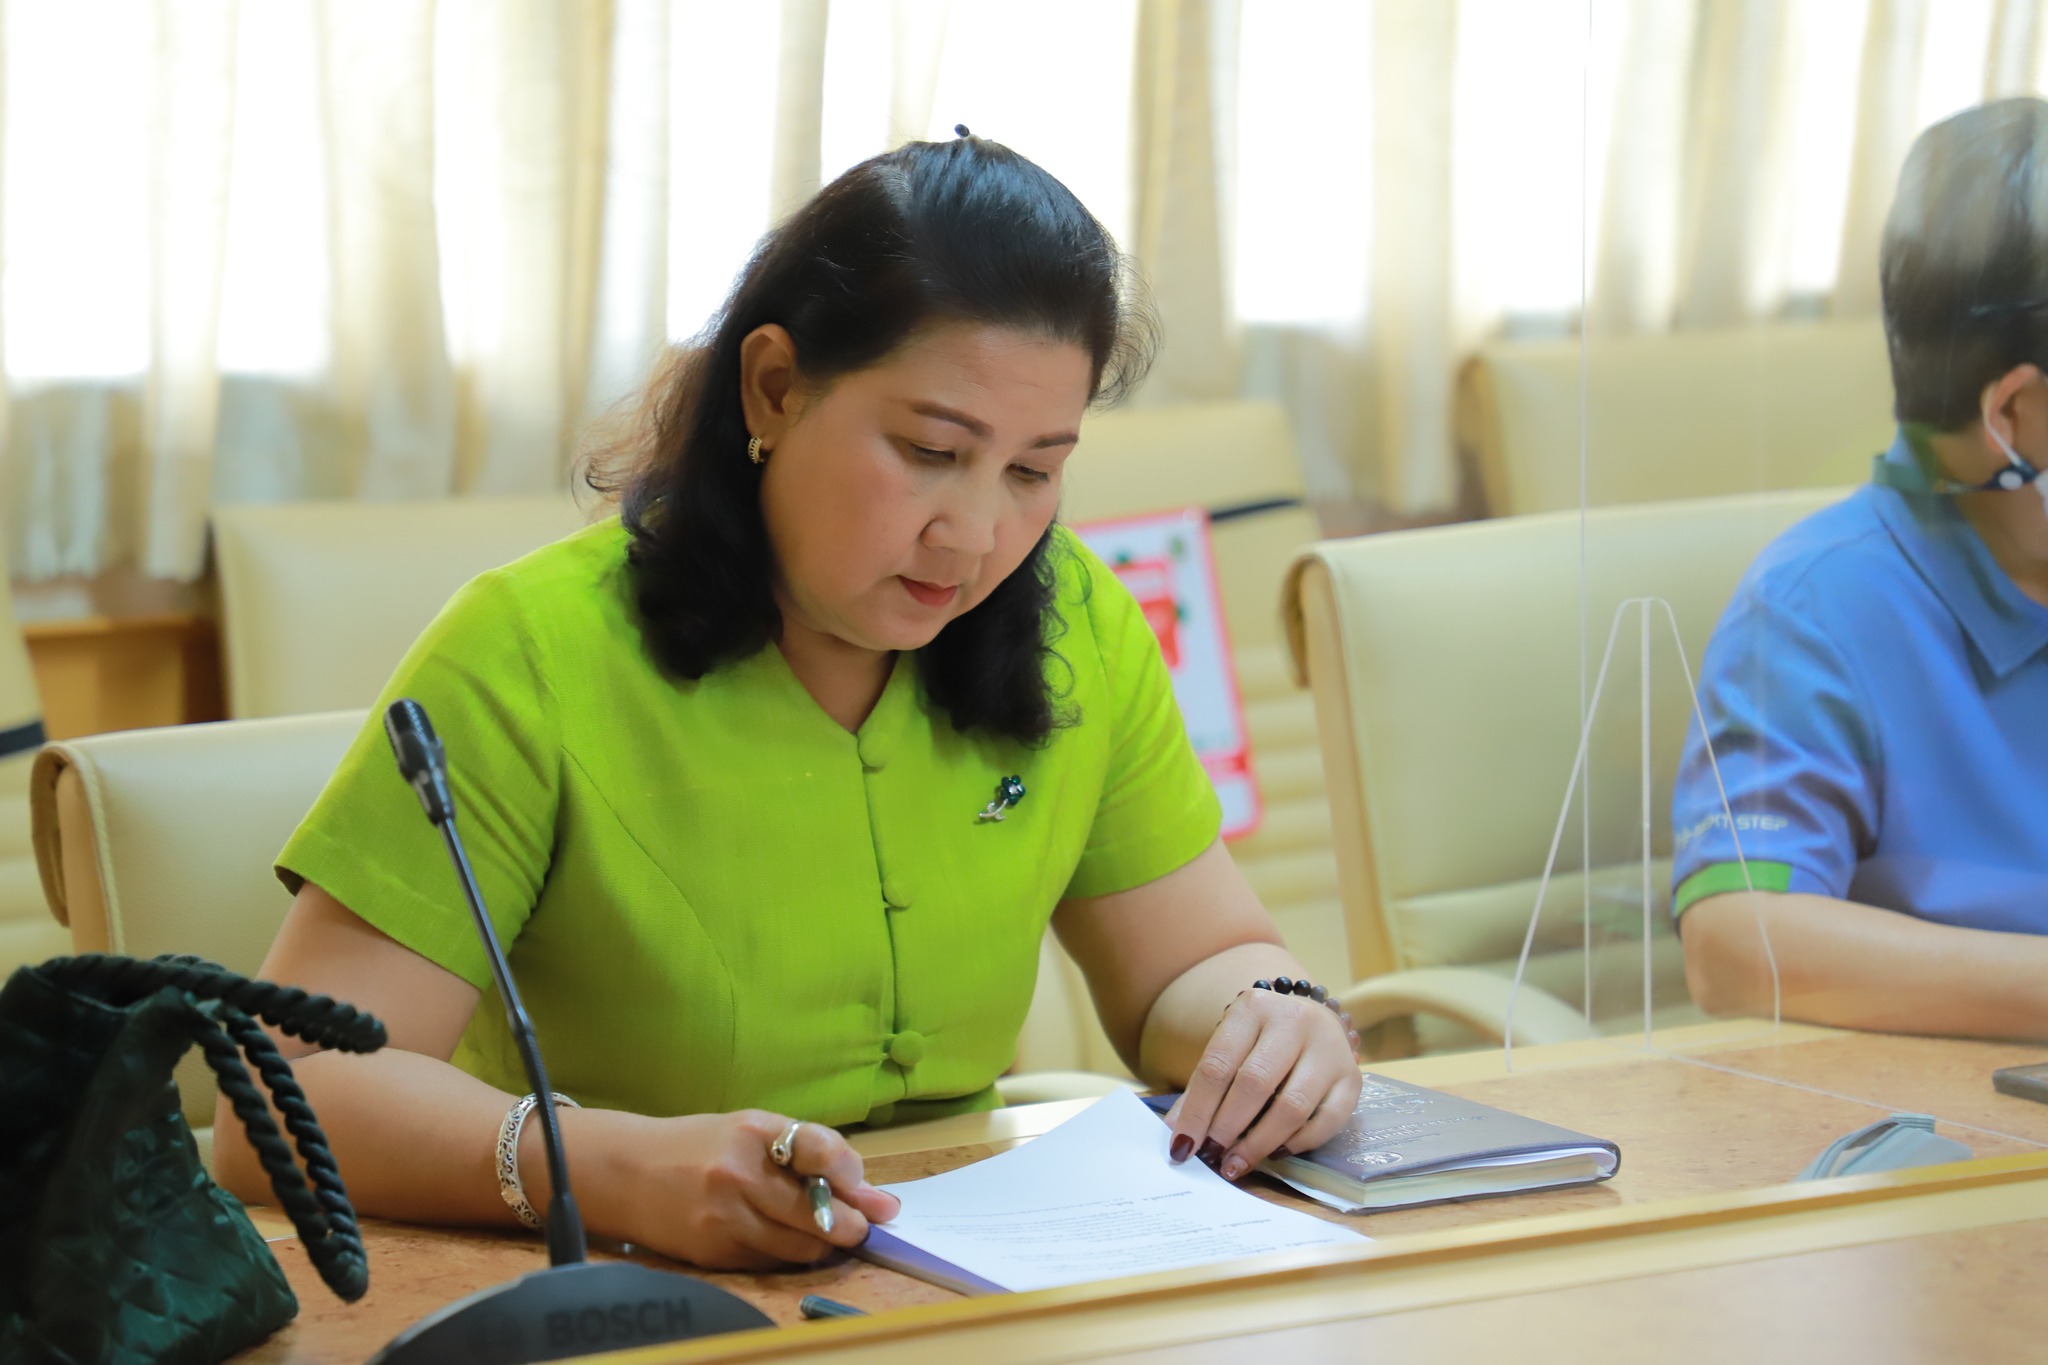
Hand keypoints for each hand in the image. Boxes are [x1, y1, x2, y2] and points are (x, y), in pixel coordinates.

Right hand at [592, 1109, 901, 1269]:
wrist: (626, 1172)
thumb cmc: (699, 1145)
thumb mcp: (752, 1130)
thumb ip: (812, 1155)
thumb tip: (878, 1199)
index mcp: (753, 1131)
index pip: (820, 1150)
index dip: (852, 1173)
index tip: (867, 1191)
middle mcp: (738, 1174)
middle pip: (817, 1214)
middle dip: (850, 1225)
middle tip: (861, 1226)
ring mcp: (724, 1218)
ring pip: (799, 1248)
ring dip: (823, 1245)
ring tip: (824, 1232)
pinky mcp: (713, 1253)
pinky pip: (771, 1262)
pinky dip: (788, 1255)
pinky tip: (785, 1239)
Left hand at [1165, 988, 1360, 1181]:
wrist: (1312, 1018)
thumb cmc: (1260, 1041)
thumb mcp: (1228, 1047)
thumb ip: (1204, 1087)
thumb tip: (1178, 1133)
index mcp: (1254, 1008)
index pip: (1218, 1064)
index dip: (1198, 1110)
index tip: (1182, 1146)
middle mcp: (1295, 1022)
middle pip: (1255, 1084)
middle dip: (1227, 1127)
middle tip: (1211, 1155)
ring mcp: (1329, 1049)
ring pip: (1292, 1106)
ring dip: (1259, 1143)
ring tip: (1236, 1162)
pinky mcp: (1352, 1078)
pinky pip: (1326, 1121)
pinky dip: (1298, 1143)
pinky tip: (1275, 1152)